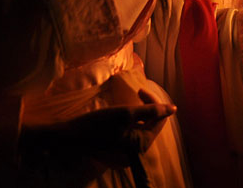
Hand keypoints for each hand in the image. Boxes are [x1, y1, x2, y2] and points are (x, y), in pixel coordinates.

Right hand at [22, 89, 174, 166]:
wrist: (69, 136)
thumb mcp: (125, 114)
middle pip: (152, 124)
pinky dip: (130, 120)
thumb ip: (151, 111)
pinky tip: (121, 113)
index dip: (153, 102)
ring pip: (142, 126)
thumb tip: (173, 109)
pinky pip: (132, 131)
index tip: (140, 90)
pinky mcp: (119, 148)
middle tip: (136, 93)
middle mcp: (137, 151)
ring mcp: (128, 151)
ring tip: (127, 103)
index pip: (159, 120)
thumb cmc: (97, 124)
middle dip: (147, 107)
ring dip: (139, 112)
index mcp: (141, 145)